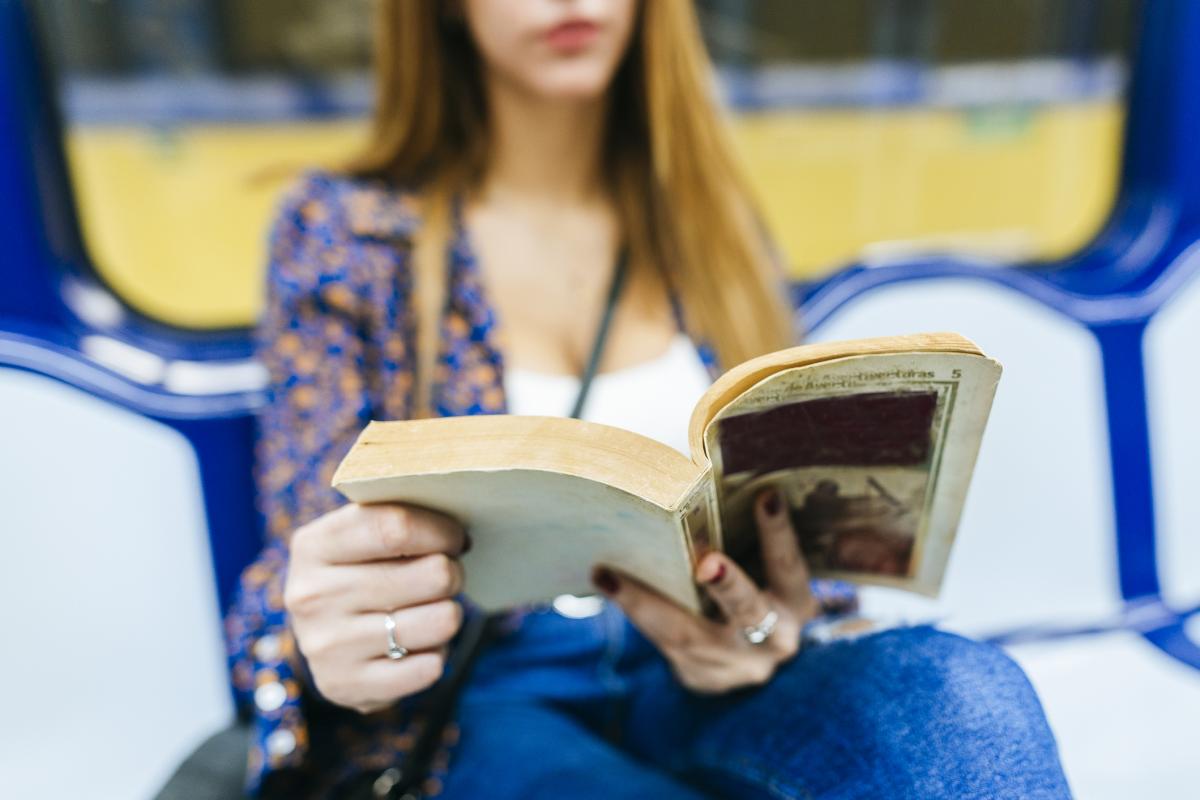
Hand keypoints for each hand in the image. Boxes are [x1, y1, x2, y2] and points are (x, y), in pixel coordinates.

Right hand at [283, 503, 468, 713]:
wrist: (322, 639)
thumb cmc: (358, 571)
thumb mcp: (358, 534)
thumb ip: (397, 514)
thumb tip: (460, 513)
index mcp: (313, 545)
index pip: (396, 527)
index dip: (442, 530)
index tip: (456, 537)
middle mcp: (312, 596)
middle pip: (430, 574)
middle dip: (452, 572)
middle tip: (445, 574)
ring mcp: (327, 646)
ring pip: (440, 620)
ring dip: (450, 613)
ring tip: (432, 609)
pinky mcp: (347, 687)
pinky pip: (430, 668)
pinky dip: (437, 654)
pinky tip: (418, 645)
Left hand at [592, 487, 817, 693]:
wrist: (743, 659)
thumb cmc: (750, 594)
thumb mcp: (762, 574)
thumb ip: (743, 545)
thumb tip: (694, 486)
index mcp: (796, 603)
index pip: (789, 566)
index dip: (779, 535)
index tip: (768, 496)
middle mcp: (774, 640)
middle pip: (748, 611)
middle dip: (727, 585)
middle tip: (707, 562)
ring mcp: (738, 666)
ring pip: (688, 635)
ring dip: (646, 601)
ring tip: (608, 573)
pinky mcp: (703, 678)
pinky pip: (664, 643)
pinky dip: (635, 611)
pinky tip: (607, 584)